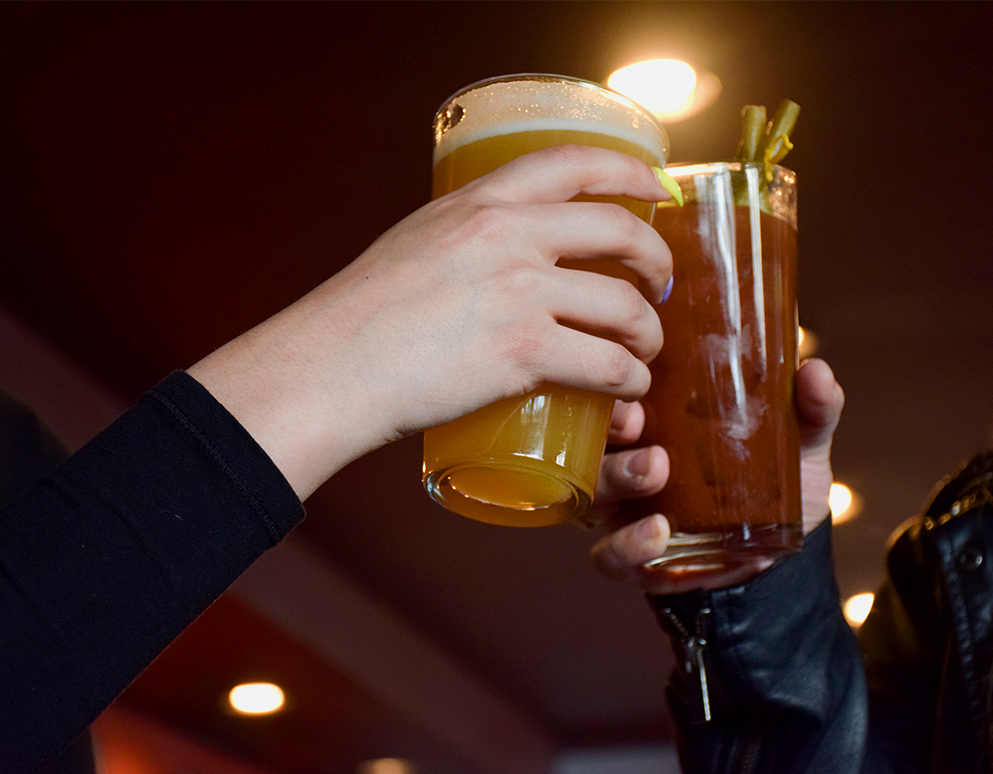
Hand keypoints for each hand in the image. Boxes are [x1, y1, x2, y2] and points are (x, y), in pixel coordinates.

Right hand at [188, 145, 675, 498]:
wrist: (330, 366)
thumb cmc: (359, 316)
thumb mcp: (415, 242)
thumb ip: (467, 237)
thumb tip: (505, 254)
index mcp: (480, 202)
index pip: (573, 162)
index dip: (629, 170)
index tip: (658, 186)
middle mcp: (508, 235)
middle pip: (620, 232)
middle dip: (657, 258)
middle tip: (662, 282)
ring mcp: (520, 292)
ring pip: (624, 307)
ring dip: (649, 333)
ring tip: (644, 350)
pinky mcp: (523, 350)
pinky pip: (607, 364)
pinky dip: (629, 380)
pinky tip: (627, 390)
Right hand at [589, 358, 844, 593]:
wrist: (786, 560)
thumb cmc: (778, 486)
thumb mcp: (801, 443)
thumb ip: (813, 409)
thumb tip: (815, 370)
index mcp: (658, 423)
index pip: (618, 393)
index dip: (616, 381)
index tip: (636, 373)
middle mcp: (630, 461)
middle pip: (592, 439)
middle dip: (609, 427)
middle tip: (637, 422)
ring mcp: (626, 512)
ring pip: (594, 492)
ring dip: (617, 477)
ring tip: (653, 470)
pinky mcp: (634, 560)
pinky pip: (609, 556)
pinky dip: (626, 545)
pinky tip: (658, 533)